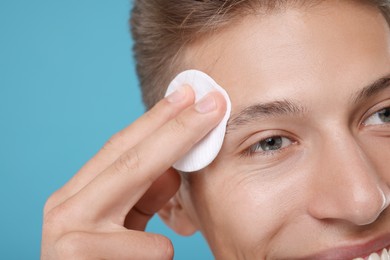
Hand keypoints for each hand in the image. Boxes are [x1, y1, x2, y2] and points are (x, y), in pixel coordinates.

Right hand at [41, 86, 225, 258]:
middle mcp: (65, 207)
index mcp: (77, 194)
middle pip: (130, 155)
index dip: (158, 119)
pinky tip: (159, 257)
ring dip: (173, 159)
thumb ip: (143, 196)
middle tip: (209, 99)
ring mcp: (68, 235)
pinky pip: (148, 248)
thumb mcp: (125, 225)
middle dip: (176, 124)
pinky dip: (159, 249)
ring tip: (206, 126)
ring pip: (133, 182)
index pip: (123, 147)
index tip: (190, 96)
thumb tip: (174, 169)